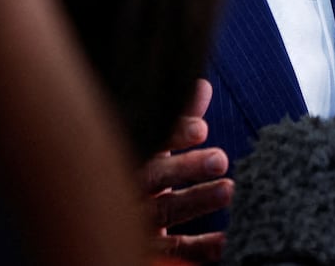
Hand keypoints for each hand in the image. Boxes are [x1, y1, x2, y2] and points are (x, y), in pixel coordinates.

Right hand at [146, 79, 233, 262]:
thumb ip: (179, 119)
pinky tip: (226, 240)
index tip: (201, 129)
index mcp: (132, 153)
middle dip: (186, 167)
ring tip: (229, 190)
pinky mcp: (149, 248)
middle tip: (220, 159)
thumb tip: (202, 86)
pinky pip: (176, 248)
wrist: (106, 215)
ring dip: (198, 200)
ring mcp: (137, 218)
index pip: (150, 140)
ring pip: (165, 210)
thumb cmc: (139, 168)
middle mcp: (130, 185)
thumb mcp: (156, 144)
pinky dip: (201, 246)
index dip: (174, 134)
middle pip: (154, 176)